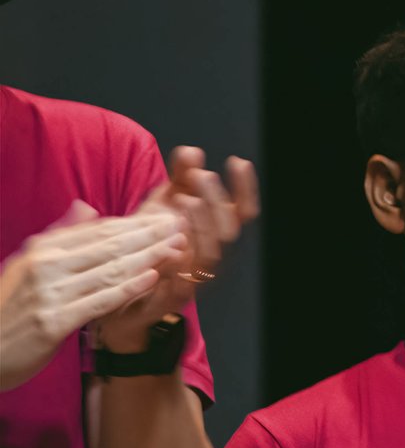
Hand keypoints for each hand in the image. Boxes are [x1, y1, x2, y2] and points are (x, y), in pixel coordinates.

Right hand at [0, 203, 186, 388]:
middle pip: (109, 245)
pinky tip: (154, 278)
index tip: (167, 216)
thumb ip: (60, 237)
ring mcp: (50, 294)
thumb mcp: (27, 265)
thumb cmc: (9, 307)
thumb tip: (86, 207)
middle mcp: (46, 266)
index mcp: (43, 249)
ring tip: (179, 246)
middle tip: (183, 223)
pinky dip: (129, 288)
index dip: (136, 222)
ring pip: (110, 270)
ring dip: (149, 257)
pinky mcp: (54, 322)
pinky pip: (100, 301)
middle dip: (150, 234)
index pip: (99, 230)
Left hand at [106, 149, 260, 349]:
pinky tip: (170, 240)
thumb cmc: (142, 249)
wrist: (116, 296)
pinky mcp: (173, 297)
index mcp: (211, 235)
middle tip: (201, 175)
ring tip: (187, 198)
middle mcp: (210, 256)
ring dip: (203, 224)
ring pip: (212, 251)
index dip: (244, 188)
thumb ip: (177, 180)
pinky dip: (180, 259)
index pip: (241, 211)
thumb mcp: (159, 209)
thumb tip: (191, 150)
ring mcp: (195, 277)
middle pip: (230, 228)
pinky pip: (184, 279)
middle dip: (219, 199)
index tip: (236, 162)